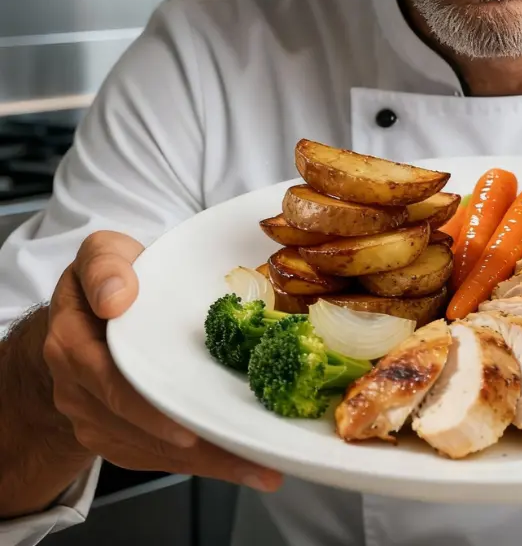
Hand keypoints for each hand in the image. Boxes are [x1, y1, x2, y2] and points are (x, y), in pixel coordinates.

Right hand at [42, 230, 282, 492]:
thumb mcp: (103, 254)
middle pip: (133, 425)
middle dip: (189, 442)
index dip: (145, 406)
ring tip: (254, 461)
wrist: (82, 315)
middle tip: (240, 446)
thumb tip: (117, 297)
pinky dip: (198, 462)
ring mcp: (94, 416)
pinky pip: (154, 455)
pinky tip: (238, 463)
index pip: (108, 380)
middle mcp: (78, 387)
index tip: (184, 424)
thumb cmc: (109, 278)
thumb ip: (106, 265)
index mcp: (73, 342)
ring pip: (147, 448)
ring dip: (202, 459)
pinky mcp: (116, 433)